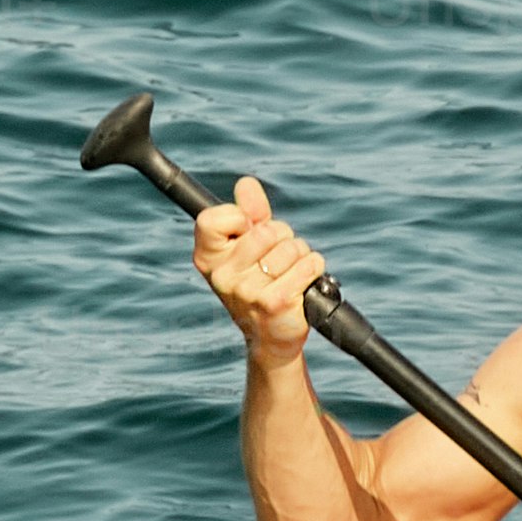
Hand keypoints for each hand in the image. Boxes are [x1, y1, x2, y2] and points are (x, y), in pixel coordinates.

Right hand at [194, 174, 325, 357]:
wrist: (270, 336)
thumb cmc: (259, 283)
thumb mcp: (247, 246)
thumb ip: (248, 213)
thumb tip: (246, 184)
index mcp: (208, 259)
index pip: (214, 218)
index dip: (239, 218)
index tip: (247, 231)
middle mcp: (223, 276)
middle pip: (266, 230)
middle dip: (283, 237)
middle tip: (277, 257)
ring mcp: (248, 291)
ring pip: (292, 247)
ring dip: (300, 255)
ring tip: (290, 273)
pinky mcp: (276, 303)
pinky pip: (308, 264)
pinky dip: (314, 268)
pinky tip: (303, 283)